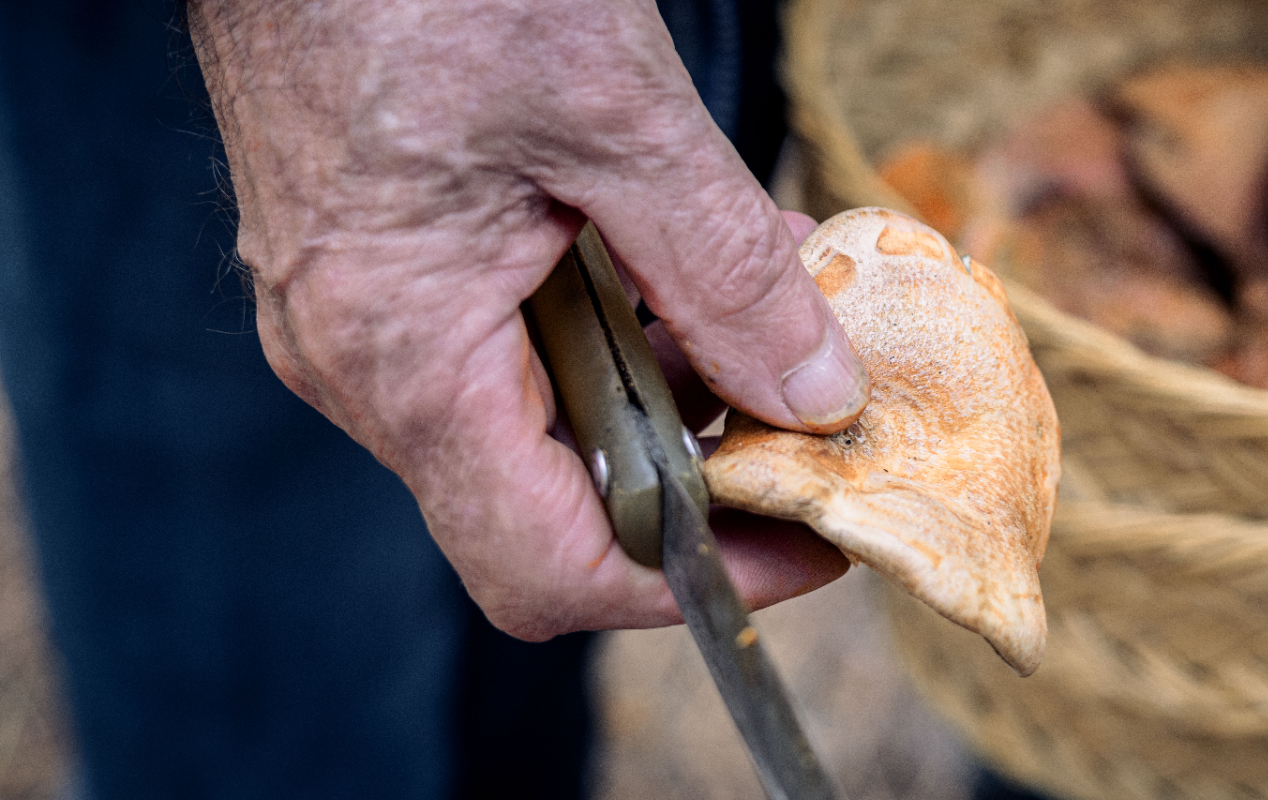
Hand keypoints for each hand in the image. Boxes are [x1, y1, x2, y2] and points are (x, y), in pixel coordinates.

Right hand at [186, 0, 867, 638]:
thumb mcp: (615, 116)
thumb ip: (723, 270)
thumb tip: (818, 393)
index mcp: (406, 359)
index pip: (552, 569)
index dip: (701, 580)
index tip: (810, 538)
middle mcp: (368, 367)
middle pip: (560, 505)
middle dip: (708, 464)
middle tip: (817, 398)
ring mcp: (368, 322)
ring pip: (548, 423)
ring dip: (676, 381)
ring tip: (773, 294)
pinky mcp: (385, 271)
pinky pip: (518, 350)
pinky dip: (622, 322)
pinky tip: (692, 247)